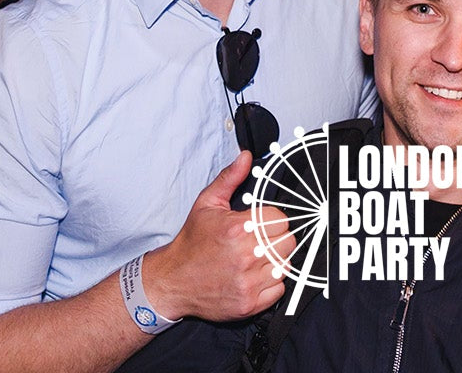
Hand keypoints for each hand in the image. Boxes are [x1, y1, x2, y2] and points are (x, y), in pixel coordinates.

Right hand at [141, 151, 291, 322]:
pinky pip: (280, 289)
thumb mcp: (207, 203)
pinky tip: (257, 274)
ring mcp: (248, 282)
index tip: (262, 222)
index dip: (272, 218)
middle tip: (261, 239)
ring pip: (285, 264)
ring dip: (276, 259)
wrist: (174, 280)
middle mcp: (245, 256)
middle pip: (287, 241)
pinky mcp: (249, 304)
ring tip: (258, 256)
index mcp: (237, 229)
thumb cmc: (192, 242)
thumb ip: (230, 177)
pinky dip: (273, 282)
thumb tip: (245, 157)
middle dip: (277, 237)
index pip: (280, 218)